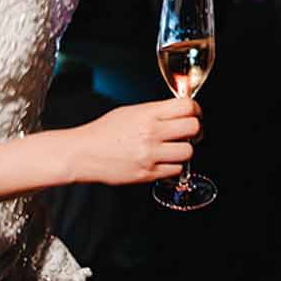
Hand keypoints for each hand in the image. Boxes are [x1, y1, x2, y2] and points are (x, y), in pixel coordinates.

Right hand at [70, 98, 202, 185]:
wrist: (84, 153)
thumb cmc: (104, 131)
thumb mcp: (130, 111)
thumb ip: (156, 111)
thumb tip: (178, 111)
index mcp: (147, 114)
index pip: (186, 106)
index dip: (196, 109)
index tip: (194, 113)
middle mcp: (151, 133)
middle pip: (193, 127)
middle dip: (195, 129)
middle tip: (189, 132)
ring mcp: (150, 155)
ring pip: (188, 151)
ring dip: (185, 149)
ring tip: (175, 148)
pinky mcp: (148, 173)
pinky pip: (176, 170)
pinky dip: (174, 166)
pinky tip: (164, 160)